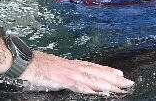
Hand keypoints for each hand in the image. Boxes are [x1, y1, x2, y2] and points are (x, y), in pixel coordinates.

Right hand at [18, 50, 133, 93]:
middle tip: (128, 82)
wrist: (26, 62)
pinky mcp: (63, 79)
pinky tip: (99, 92)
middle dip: (113, 78)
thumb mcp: (56, 71)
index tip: (121, 74)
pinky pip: (79, 85)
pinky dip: (90, 89)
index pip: (94, 67)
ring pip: (92, 78)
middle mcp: (74, 67)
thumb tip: (74, 81)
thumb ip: (66, 76)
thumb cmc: (38, 67)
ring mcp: (69, 73)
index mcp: (72, 65)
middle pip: (98, 72)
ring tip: (119, 87)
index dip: (108, 71)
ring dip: (107, 83)